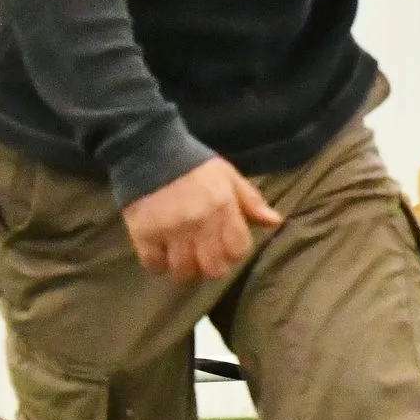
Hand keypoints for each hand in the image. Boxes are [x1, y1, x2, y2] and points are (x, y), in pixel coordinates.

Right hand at [122, 157, 283, 283]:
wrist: (148, 149)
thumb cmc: (193, 163)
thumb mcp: (227, 175)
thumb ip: (251, 201)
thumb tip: (275, 222)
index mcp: (223, 207)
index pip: (237, 250)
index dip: (233, 253)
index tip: (224, 247)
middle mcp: (200, 222)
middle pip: (213, 269)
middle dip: (210, 267)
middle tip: (202, 257)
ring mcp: (171, 230)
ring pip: (183, 271)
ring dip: (184, 268)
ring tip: (180, 257)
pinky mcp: (144, 233)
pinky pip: (154, 264)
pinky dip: (157, 263)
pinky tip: (159, 252)